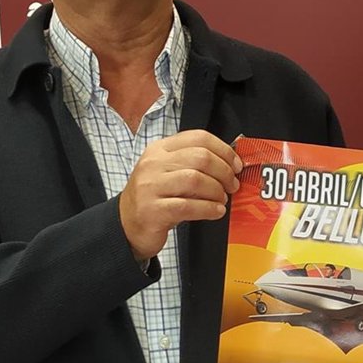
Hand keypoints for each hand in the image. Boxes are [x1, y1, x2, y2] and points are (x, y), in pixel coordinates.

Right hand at [119, 130, 241, 259]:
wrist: (127, 225)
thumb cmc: (154, 198)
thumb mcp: (169, 173)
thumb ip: (193, 164)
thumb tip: (229, 165)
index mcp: (159, 150)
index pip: (198, 137)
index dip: (223, 150)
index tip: (235, 164)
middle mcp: (153, 164)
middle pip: (201, 157)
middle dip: (224, 172)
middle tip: (232, 185)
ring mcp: (151, 186)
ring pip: (196, 180)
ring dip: (217, 191)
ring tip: (221, 199)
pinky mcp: (153, 210)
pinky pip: (188, 206)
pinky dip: (209, 209)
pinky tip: (216, 211)